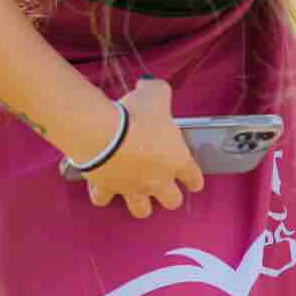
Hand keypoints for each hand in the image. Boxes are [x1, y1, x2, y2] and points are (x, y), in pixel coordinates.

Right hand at [82, 78, 204, 218]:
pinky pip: (104, 199)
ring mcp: (132, 188)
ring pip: (142, 211)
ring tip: (135, 194)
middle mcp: (158, 180)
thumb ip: (159, 91)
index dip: (194, 180)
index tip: (192, 181)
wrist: (103, 133)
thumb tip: (150, 85)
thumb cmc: (137, 115)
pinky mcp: (107, 189)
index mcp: (177, 161)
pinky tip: (101, 187)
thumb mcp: (155, 94)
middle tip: (162, 186)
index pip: (194, 178)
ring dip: (140, 204)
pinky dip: (102, 194)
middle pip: (172, 202)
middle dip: (169, 196)